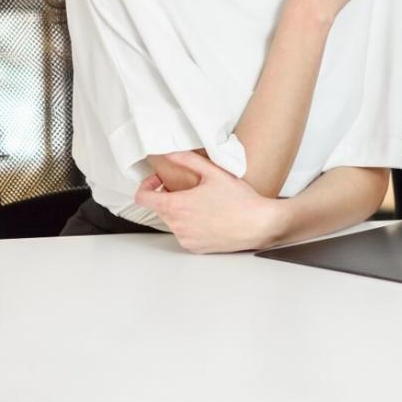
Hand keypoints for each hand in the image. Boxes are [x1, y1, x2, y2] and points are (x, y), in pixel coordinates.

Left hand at [133, 152, 284, 253]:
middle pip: (159, 208)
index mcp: (177, 206)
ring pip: (173, 221)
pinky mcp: (194, 247)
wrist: (259, 224)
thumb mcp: (215, 173)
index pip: (142, 198)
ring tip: (205, 204)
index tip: (160, 181)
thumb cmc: (240, 201)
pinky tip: (210, 218)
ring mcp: (185, 238)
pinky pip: (185, 234)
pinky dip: (192, 225)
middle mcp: (177, 225)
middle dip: (170, 197)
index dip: (147, 186)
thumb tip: (170, 153)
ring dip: (182, 211)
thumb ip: (188, 160)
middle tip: (190, 189)